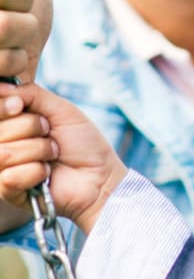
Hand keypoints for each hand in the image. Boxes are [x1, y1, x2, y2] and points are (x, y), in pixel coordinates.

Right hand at [0, 83, 126, 234]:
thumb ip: (31, 94)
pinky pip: (10, 177)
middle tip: (50, 133)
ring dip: (38, 150)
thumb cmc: (82, 141)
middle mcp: (5, 143)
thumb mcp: (59, 108)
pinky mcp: (10, 191)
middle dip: (32, 128)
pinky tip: (47, 173)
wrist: (99, 174)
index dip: (3, 106)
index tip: (19, 106)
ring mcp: (5, 169)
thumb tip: (4, 87)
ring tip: (53, 153)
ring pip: (5, 153)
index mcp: (15, 122)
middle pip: (0, 130)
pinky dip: (37, 172)